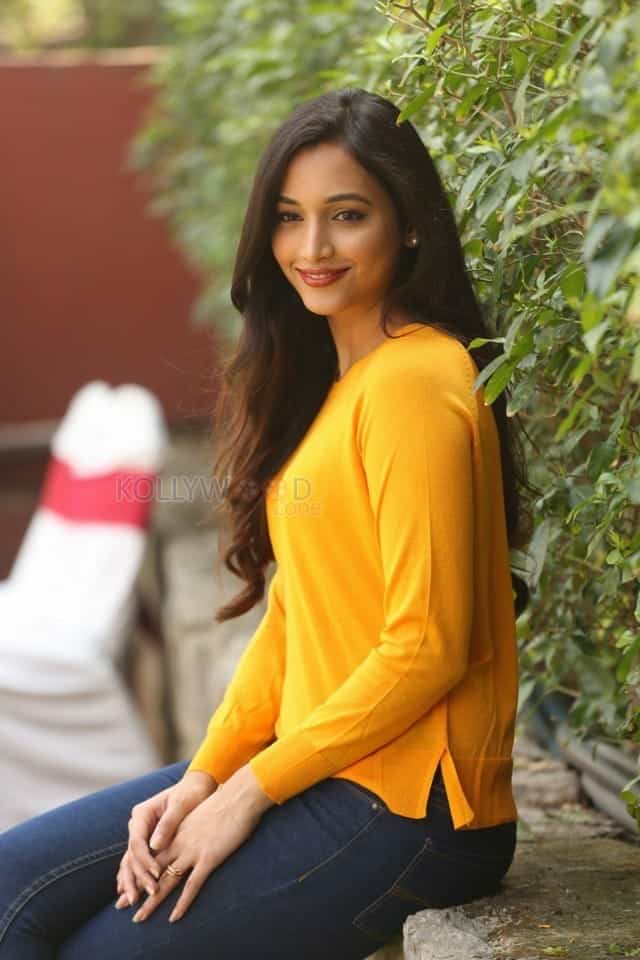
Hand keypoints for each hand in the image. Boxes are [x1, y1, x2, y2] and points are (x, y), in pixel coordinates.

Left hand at [128, 763, 272, 924]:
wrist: (240, 796)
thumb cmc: (224, 802)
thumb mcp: (201, 813)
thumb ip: (189, 827)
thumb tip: (183, 836)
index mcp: (177, 830)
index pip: (151, 852)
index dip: (138, 868)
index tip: (128, 881)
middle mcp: (180, 842)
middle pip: (153, 869)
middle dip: (137, 888)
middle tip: (121, 905)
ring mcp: (193, 850)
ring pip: (167, 880)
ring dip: (152, 901)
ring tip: (139, 918)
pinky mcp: (209, 858)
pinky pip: (192, 885)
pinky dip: (182, 903)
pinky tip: (174, 918)